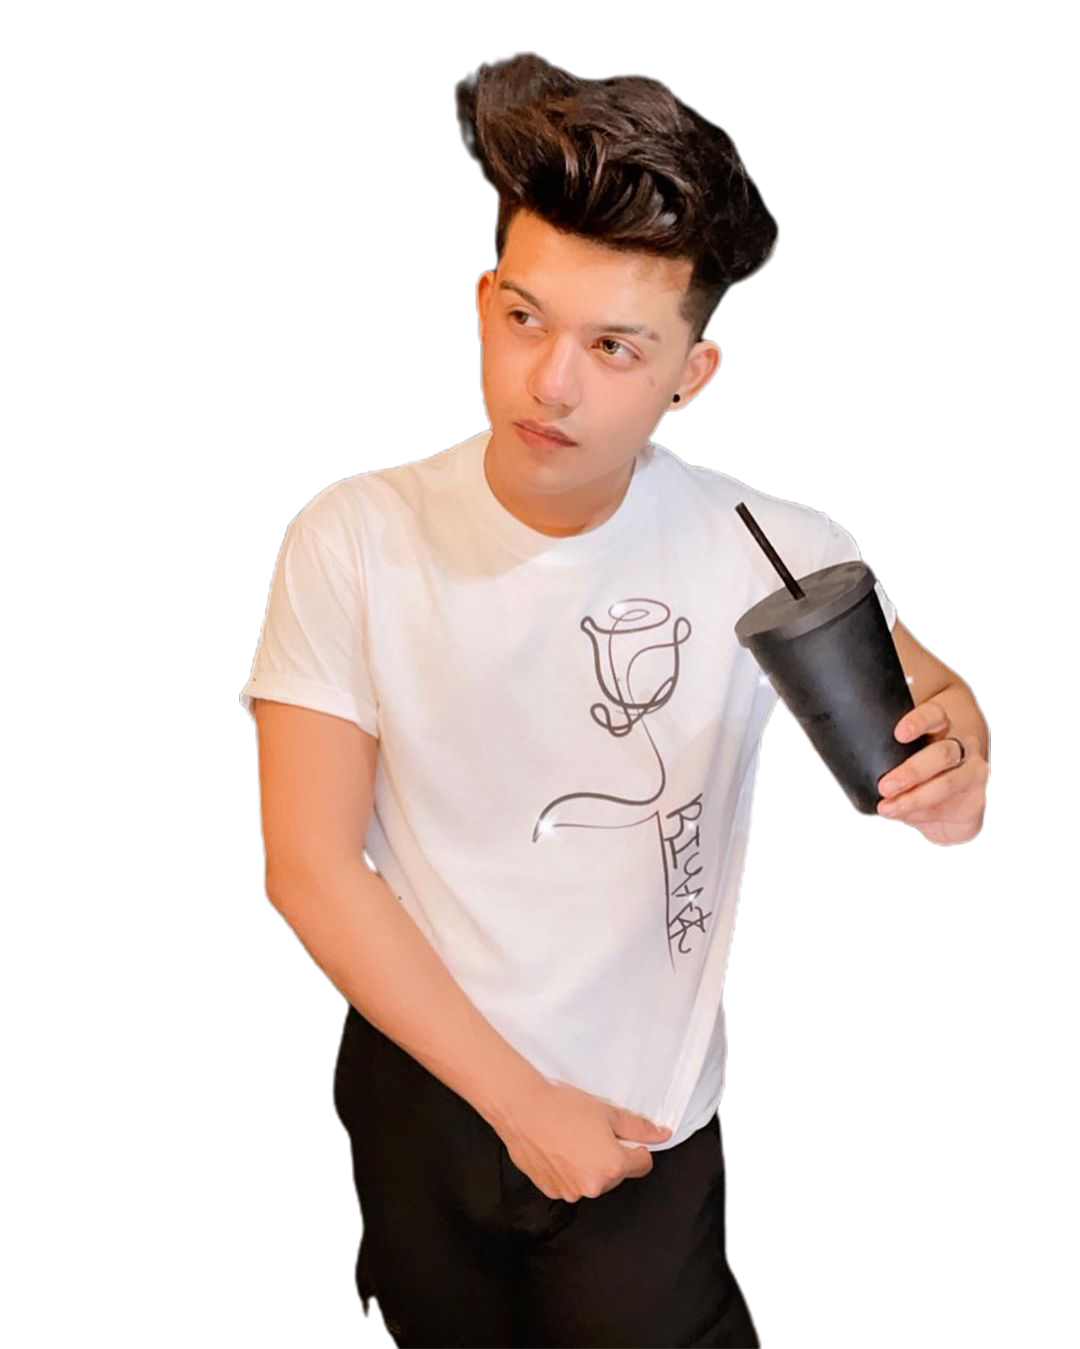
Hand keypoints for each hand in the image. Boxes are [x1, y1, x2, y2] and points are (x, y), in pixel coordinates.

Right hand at [495, 1079, 671, 1202]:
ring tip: (572, 1139)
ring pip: (592, 1180)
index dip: (636, 1147)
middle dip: (610, 1156)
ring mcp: (571, 1191)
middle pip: (616, 1174)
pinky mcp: (552, 1191)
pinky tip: (558, 1149)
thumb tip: (661, 1135)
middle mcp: (594, 1186)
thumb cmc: (563, 1108)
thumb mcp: (608, 1112)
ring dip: (588, 1165)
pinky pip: (570, 1183)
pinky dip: (568, 1170)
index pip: (642, 1164)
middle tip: (593, 1132)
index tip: (623, 1136)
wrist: (522, 1110)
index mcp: (613, 1166)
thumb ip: (638, 1128)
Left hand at [874, 700, 989, 845]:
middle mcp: (961, 746)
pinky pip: (952, 809)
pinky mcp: (975, 801)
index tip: (899, 733)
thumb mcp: (900, 748)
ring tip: (890, 807)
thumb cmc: (923, 760)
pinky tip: (910, 817)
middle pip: (942, 753)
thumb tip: (828, 758)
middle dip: (912, 771)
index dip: (918, 722)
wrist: (956, 786)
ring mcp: (972, 773)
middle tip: (886, 785)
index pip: (934, 715)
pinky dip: (926, 816)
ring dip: (915, 799)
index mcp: (941, 725)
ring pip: (948, 783)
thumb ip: (872, 749)